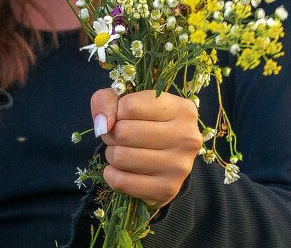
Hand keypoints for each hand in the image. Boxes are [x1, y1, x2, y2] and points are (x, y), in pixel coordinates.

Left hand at [90, 89, 200, 209]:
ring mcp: (179, 166)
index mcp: (182, 109)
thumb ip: (106, 100)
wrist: (167, 159)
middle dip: (111, 134)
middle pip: (124, 132)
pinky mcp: (167, 189)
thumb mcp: (127, 101)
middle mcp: (187, 137)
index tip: (122, 117)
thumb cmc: (145, 123)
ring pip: (120, 157)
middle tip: (118, 137)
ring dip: (112, 154)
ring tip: (123, 151)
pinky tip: (122, 170)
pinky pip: (121, 182)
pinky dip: (112, 175)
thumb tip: (103, 124)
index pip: (129, 106)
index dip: (115, 112)